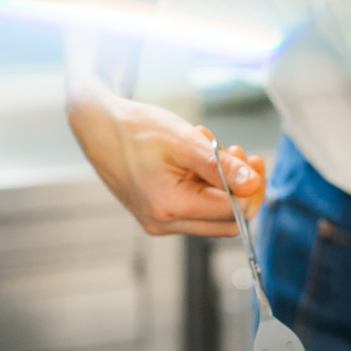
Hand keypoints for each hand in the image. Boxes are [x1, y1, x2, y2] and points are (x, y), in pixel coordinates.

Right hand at [67, 91, 265, 236]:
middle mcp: (163, 223)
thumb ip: (220, 166)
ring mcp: (159, 223)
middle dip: (240, 189)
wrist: (98, 128)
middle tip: (239, 153)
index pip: (232, 213)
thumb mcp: (184, 140)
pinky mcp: (158, 216)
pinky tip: (195, 160)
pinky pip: (195, 210)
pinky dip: (204, 186)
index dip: (250, 189)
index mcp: (169, 206)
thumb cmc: (135, 129)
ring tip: (209, 148)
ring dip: (222, 185)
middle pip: (226, 222)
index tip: (252, 160)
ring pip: (212, 216)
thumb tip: (252, 185)